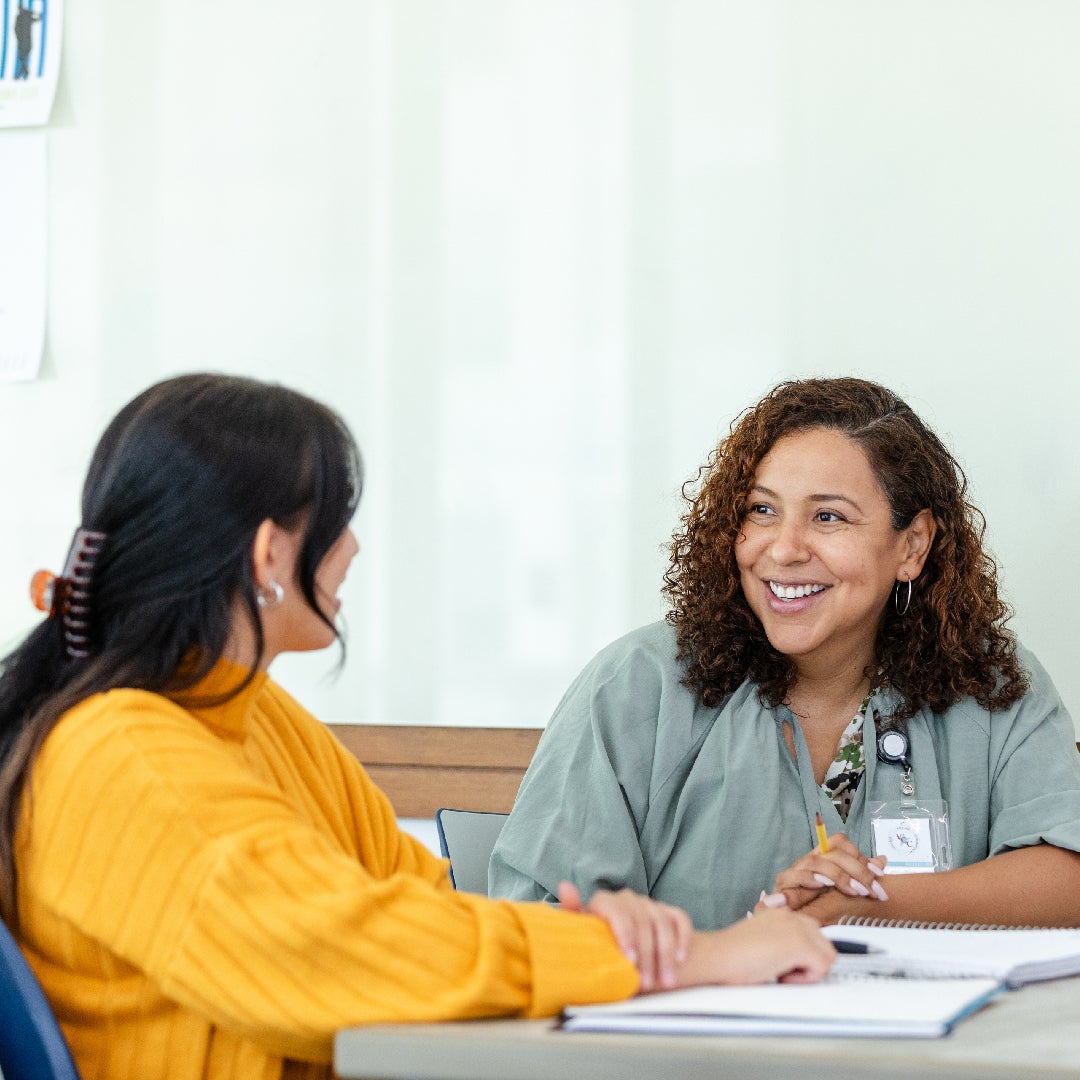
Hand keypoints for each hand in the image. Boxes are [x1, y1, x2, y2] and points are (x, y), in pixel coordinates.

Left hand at [558, 881, 692, 991]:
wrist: (625, 952)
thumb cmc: (599, 948)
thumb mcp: (584, 938)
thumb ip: (574, 916)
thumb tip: (565, 886)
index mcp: (604, 902)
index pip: (617, 911)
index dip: (625, 935)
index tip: (630, 961)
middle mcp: (627, 898)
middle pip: (641, 921)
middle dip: (646, 955)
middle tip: (647, 983)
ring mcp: (650, 904)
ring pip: (662, 924)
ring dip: (666, 955)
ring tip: (665, 982)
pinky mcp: (669, 912)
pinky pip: (680, 920)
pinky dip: (682, 939)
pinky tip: (682, 959)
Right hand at [677, 907, 835, 986]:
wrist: (716, 955)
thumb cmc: (728, 955)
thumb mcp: (758, 941)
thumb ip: (777, 942)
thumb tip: (793, 958)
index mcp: (779, 914)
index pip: (812, 930)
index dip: (805, 953)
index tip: (793, 964)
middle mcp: (790, 916)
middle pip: (824, 943)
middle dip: (810, 962)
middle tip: (784, 971)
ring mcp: (797, 928)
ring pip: (827, 956)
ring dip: (808, 971)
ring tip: (781, 973)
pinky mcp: (799, 944)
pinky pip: (822, 969)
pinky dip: (804, 980)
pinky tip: (781, 975)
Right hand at [772, 832, 887, 910]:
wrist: (788, 927)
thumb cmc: (817, 907)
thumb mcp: (844, 891)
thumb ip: (861, 876)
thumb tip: (882, 861)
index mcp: (823, 859)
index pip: (839, 843)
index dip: (860, 856)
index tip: (879, 875)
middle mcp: (809, 861)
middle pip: (832, 853)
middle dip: (856, 871)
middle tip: (871, 890)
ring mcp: (795, 871)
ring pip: (815, 861)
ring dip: (837, 875)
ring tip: (854, 891)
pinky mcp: (783, 885)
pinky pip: (795, 876)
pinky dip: (809, 879)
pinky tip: (822, 886)